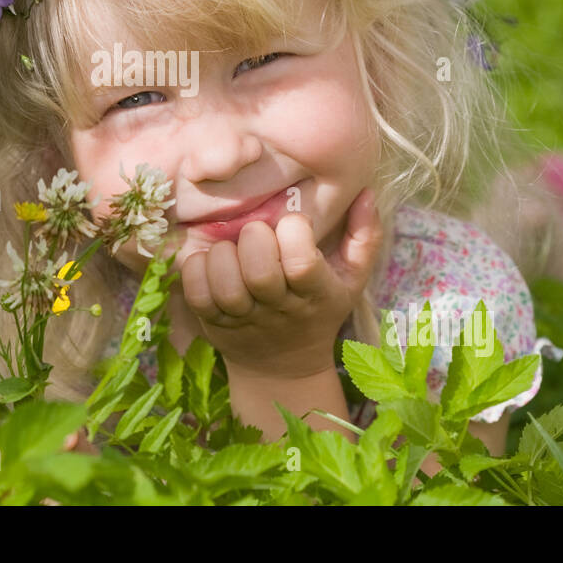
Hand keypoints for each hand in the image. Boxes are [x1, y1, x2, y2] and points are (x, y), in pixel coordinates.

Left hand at [179, 187, 380, 378]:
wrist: (284, 368)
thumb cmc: (319, 309)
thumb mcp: (351, 278)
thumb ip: (364, 236)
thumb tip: (366, 193)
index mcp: (316, 293)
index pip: (302, 262)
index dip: (294, 233)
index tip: (294, 224)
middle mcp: (279, 308)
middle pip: (259, 273)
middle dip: (254, 240)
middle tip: (257, 234)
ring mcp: (244, 319)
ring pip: (225, 284)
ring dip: (222, 256)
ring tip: (231, 250)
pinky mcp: (213, 322)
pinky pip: (196, 295)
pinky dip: (196, 271)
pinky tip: (208, 262)